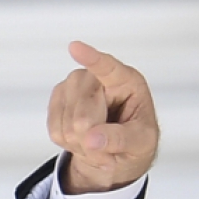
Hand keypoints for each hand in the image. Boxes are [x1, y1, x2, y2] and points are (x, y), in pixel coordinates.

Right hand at [47, 41, 159, 193]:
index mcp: (127, 81)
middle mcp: (97, 78)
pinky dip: (71, 144)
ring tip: (101, 143)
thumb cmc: (137, 139)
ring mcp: (74, 85)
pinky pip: (56, 130)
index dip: (91, 59)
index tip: (75, 47)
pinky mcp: (58, 99)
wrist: (119, 151)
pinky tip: (85, 141)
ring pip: (66, 126)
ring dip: (84, 145)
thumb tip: (92, 139)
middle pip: (83, 117)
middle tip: (111, 147)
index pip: (107, 68)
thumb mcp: (143, 143)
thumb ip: (122, 139)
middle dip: (94, 140)